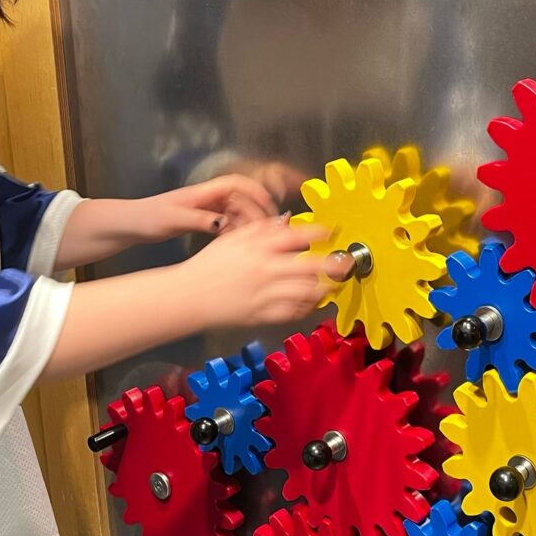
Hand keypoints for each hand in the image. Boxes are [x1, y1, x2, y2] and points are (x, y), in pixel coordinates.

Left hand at [138, 174, 279, 239]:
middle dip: (257, 211)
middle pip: (242, 199)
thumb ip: (200, 219)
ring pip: (237, 212)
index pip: (235, 183)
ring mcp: (207, 209)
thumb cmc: (147, 217)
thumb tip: (225, 222)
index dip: (254, 190)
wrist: (131, 224)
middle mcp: (207, 198)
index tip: (267, 203)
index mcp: (201, 192)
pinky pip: (228, 223)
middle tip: (267, 228)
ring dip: (248, 223)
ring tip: (256, 239)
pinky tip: (239, 243)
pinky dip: (237, 231)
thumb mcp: (173, 219)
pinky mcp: (204, 220)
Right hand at [182, 217, 329, 326]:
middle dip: (333, 264)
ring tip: (333, 284)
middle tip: (346, 262)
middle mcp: (265, 269)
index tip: (332, 231)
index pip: (295, 235)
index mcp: (257, 247)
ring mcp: (265, 294)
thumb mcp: (232, 239)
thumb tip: (285, 222)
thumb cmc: (209, 265)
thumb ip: (259, 230)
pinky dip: (306, 307)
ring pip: (305, 291)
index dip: (318, 232)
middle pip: (308, 266)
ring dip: (323, 288)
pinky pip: (292, 312)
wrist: (189, 296)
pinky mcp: (262, 314)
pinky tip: (312, 302)